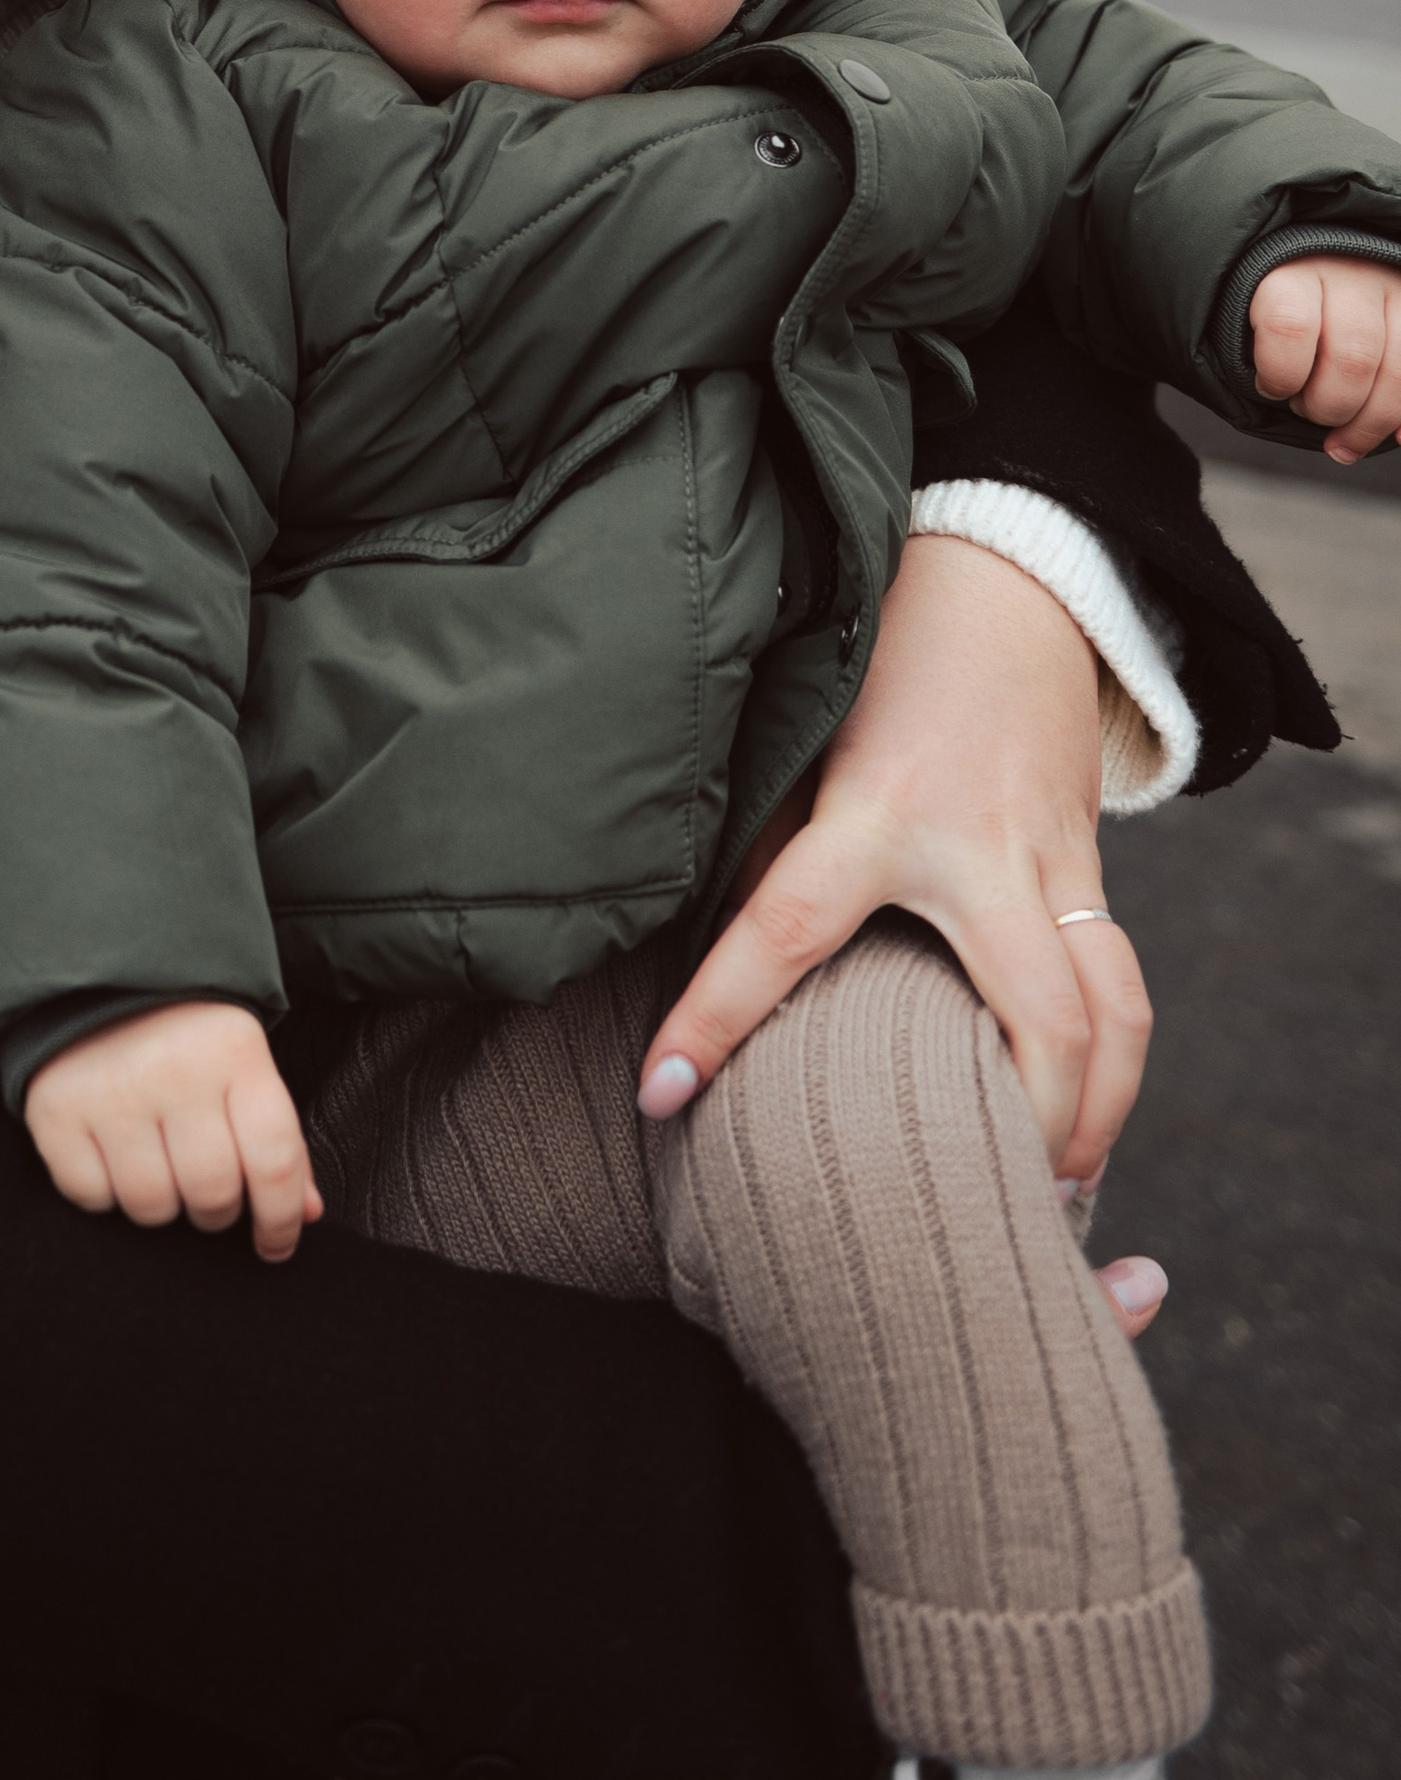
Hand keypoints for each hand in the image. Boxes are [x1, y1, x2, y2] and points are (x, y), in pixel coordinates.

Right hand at [23, 1001, 323, 1261]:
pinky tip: (112, 1156)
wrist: (97, 978)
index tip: (276, 1246)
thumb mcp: (242, 1068)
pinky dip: (105, 1194)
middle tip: (206, 1193)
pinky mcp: (56, 1108)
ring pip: (151, 1206)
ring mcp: (111, 1089)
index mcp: (235, 1052)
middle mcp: (174, 1068)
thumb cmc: (185, 1037)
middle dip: (215, 1212)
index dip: (282, 1218)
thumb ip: (278, 1141)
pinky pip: (91, 1197)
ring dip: (161, 1205)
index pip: (274, 1160)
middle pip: (212, 1193)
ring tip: (158, 1166)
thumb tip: (306, 1212)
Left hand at [637, 536, 1151, 1197]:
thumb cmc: (880, 658)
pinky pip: (1122, 984)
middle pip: (1040, 1019)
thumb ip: (757, 832)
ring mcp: (1055, 863)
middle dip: (1024, 1123)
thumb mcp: (803, 732)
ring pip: (1116, 1015)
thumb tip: (660, 927)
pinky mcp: (1093, 867)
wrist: (1007, 581)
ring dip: (1094, 1115)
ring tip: (1053, 1192)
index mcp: (879, 809)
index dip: (716, 1016)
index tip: (657, 1093)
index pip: (783, 928)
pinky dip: (1109, 1062)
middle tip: (973, 1198)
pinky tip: (1075, 1124)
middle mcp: (982, 851)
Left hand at [1250, 253, 1400, 461]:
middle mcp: (1350, 277)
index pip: (1289, 326)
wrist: (1324, 258)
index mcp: (1294, 274)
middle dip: (1328, 408)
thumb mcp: (1253, 312)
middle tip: (1307, 411)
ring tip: (1342, 439)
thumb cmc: (1281, 303)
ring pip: (1398, 373)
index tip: (1270, 388)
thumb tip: (1274, 398)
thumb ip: (1265, 350)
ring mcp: (1394, 293)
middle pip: (1352, 359)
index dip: (1280, 374)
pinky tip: (1395, 437)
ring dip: (1370, 422)